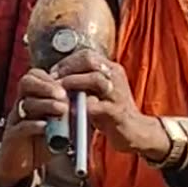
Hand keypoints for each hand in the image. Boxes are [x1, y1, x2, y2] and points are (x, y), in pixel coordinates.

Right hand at [0, 68, 68, 186]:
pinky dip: (34, 125)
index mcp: (33, 96)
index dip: (51, 78)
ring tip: (62, 110)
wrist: (24, 164)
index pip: (36, 76)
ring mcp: (16, 119)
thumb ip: (74, 113)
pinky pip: (21, 127)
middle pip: (26, 82)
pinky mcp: (13, 136)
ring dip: (45, 104)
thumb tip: (93, 100)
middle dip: (46, 86)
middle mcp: (22, 103)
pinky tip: (47, 127)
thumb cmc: (44, 141)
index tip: (68, 85)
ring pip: (25, 103)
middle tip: (63, 94)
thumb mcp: (62, 124)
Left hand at [50, 49, 169, 159]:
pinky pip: (97, 105)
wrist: (135, 132)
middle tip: (52, 80)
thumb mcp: (99, 92)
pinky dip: (81, 106)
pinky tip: (70, 109)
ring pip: (95, 79)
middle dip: (68, 69)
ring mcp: (118, 94)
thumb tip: (58, 77)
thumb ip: (83, 83)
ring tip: (59, 91)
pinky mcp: (117, 112)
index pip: (87, 55)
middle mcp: (116, 77)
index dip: (67, 62)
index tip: (53, 72)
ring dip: (74, 83)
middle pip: (90, 61)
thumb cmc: (111, 112)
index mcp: (111, 69)